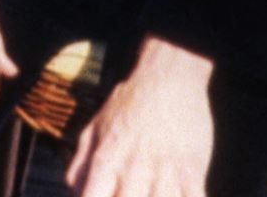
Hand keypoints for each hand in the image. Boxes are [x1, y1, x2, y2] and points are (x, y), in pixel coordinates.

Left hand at [66, 37, 213, 196]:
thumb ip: (80, 164)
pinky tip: (176, 193)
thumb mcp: (93, 129)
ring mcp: (164, 172)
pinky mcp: (192, 173)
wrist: (167, 81)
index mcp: (105, 159)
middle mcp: (132, 170)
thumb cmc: (127, 106)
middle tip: (130, 193)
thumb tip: (74, 192)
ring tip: (150, 193)